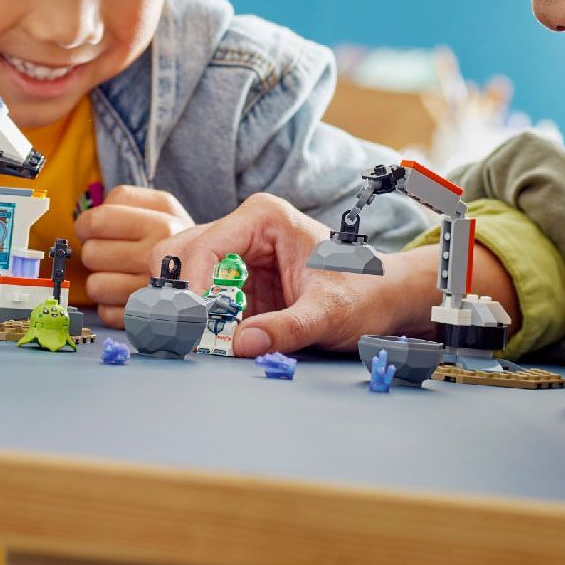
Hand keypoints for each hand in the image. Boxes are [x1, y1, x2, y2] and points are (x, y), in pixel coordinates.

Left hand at [75, 185, 194, 326]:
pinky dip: (112, 308)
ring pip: (96, 286)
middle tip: (113, 255)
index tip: (96, 231)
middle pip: (92, 253)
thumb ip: (121, 207)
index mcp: (164, 213)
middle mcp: (167, 246)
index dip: (88, 226)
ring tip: (122, 276)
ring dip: (102, 283)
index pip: (97, 220)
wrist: (223, 271)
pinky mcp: (155, 314)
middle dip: (96, 254)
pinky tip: (128, 297)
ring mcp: (162, 281)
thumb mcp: (159, 209)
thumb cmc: (174, 240)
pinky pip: (107, 313)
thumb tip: (82, 225)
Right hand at [153, 193, 433, 358]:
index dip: (191, 285)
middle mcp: (243, 231)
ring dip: (187, 311)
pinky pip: (201, 302)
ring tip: (201, 342)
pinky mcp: (236, 285)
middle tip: (187, 334)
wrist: (384, 301)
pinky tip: (211, 343)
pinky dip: (199, 324)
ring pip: (184, 278)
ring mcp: (236, 258)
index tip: (190, 323)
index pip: (206, 245)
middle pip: (180, 254)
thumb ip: (286, 328)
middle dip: (179, 296)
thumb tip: (241, 345)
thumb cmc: (364, 294)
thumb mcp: (329, 313)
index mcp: (263, 218)